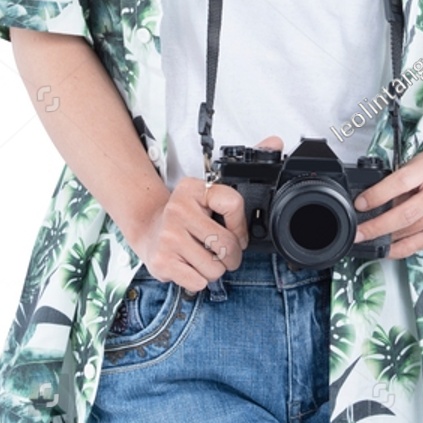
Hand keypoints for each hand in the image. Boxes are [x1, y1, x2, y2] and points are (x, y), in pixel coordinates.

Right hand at [135, 135, 281, 292]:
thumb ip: (242, 171)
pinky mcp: (162, 261)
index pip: (233, 203)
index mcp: (193, 190)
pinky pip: (198, 282)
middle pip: (227, 245)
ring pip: (214, 268)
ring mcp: (168, 237)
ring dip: (213, 269)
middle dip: (230, 256)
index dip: (239, 225)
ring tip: (200, 257)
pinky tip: (188, 265)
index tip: (234, 231)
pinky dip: (197, 280)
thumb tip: (275, 141)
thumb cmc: (184, 214)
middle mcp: (178, 210)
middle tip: (220, 252)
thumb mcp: (207, 192)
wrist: (147, 228)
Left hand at [351, 135, 422, 258]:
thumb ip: (396, 182)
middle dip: (376, 227)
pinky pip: (421, 244)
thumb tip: (368, 205)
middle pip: (406, 214)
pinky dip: (400, 248)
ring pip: (411, 232)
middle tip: (358, 232)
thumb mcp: (415, 163)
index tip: (359, 205)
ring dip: (385, 239)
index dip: (377, 196)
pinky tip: (386, 248)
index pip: (400, 183)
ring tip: (367, 239)